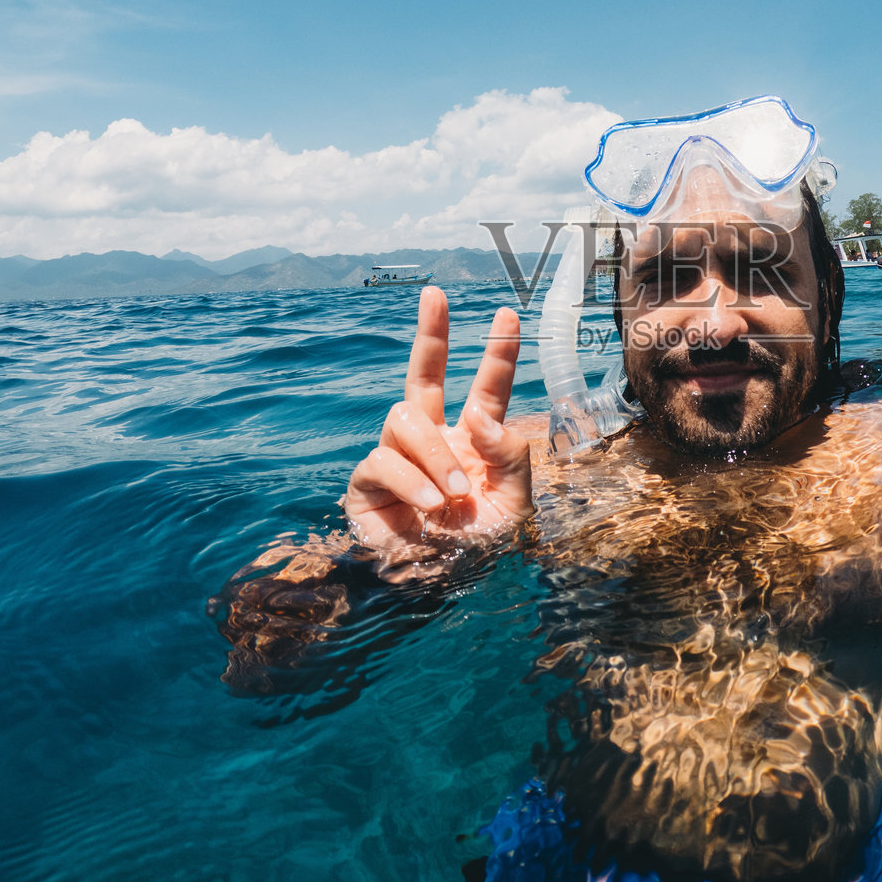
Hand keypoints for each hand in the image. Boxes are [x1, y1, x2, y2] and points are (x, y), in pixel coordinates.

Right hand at [343, 287, 532, 556]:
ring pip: (405, 419)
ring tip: (454, 497)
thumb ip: (509, 455)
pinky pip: (383, 460)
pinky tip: (432, 509)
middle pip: (422, 373)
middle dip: (430, 332)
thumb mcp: (514, 502)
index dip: (496, 353)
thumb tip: (482, 411)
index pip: (484, 389)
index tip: (509, 314)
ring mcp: (397, 456)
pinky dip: (412, 482)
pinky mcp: (367, 482)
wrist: (442, 587)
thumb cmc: (479, 547)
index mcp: (473, 441)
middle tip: (435, 294)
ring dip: (434, 456)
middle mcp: (433, 440)